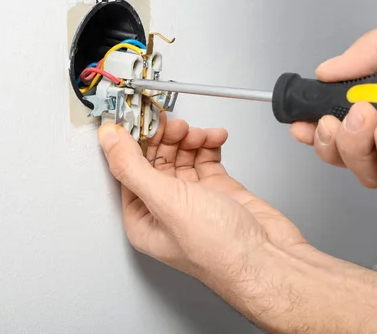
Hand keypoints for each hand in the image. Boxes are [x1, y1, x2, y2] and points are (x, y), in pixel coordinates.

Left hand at [97, 113, 305, 292]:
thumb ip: (132, 166)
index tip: (140, 116)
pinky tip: (215, 138)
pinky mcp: (218, 191)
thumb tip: (108, 138)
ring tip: (198, 133)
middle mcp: (165, 209)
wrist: (268, 261)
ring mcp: (193, 199)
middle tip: (174, 123)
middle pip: (156, 159)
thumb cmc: (219, 250)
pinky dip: (210, 144)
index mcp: (143, 218)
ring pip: (182, 155)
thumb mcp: (165, 201)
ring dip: (189, 138)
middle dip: (165, 137)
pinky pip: (206, 158)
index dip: (133, 141)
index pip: (129, 169)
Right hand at [291, 0, 376, 187]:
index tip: (299, 120)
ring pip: (369, 171)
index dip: (315, 125)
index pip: (342, 117)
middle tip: (332, 119)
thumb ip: (372, 48)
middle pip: (347, 153)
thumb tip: (327, 70)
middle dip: (329, 142)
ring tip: (367, 111)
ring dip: (356, 145)